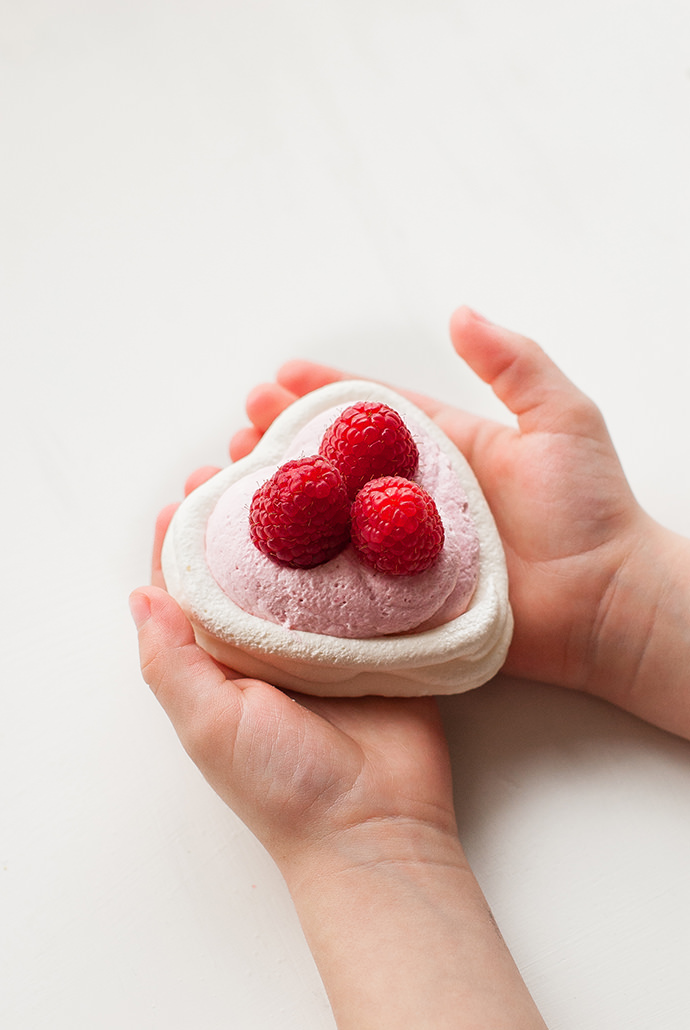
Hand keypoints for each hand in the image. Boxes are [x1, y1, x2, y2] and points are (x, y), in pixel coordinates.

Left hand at [131, 493, 458, 875]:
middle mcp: (274, 641)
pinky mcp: (383, 638)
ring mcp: (332, 636)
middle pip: (257, 560)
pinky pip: (373, 581)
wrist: (377, 827)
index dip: (190, 536)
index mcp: (226, 658)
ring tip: (302, 462)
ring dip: (308, 514)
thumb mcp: (207, 724)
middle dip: (250, 508)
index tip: (190, 489)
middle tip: (247, 457)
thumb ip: (169, 660)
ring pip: (314, 561)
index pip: (197, 586)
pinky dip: (365, 543)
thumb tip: (138, 593)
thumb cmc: (283, 785)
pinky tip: (365, 502)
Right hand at [232, 307, 689, 737]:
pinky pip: (339, 581)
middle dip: (284, 442)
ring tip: (231, 481)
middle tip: (242, 428)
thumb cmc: (591, 511)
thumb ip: (515, 364)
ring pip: (326, 521)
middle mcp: (412, 500)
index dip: (323, 392)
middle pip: (334, 465)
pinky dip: (294, 567)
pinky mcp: (398, 600)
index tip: (278, 377)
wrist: (605, 603)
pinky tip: (252, 552)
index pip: (370, 414)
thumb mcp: (561, 419)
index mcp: (443, 452)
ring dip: (276, 501)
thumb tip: (461, 312)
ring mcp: (400, 551)